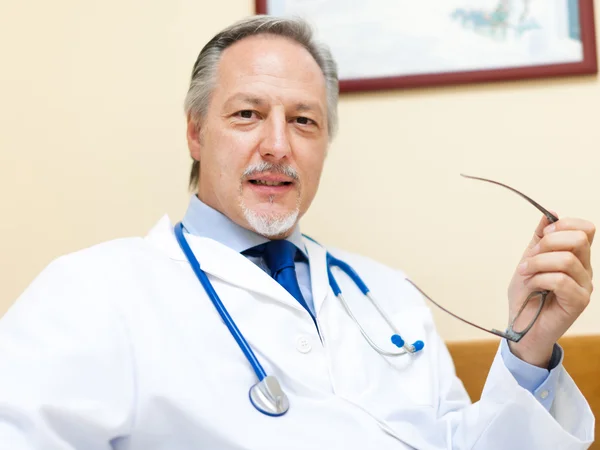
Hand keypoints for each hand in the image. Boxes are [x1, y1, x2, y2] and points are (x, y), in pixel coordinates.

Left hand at [507, 215, 594, 366]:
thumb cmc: (526, 295)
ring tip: (525, 273)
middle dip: (547, 243)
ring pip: (566, 259)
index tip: (542, 236)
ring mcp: (584, 286)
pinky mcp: (578, 302)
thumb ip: (539, 239)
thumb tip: (549, 214)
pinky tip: (532, 286)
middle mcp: (585, 270)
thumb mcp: (529, 260)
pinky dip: (539, 279)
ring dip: (537, 263)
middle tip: (530, 256)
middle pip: (579, 238)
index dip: (563, 225)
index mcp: (576, 257)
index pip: (586, 228)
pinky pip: (560, 280)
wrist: (520, 325)